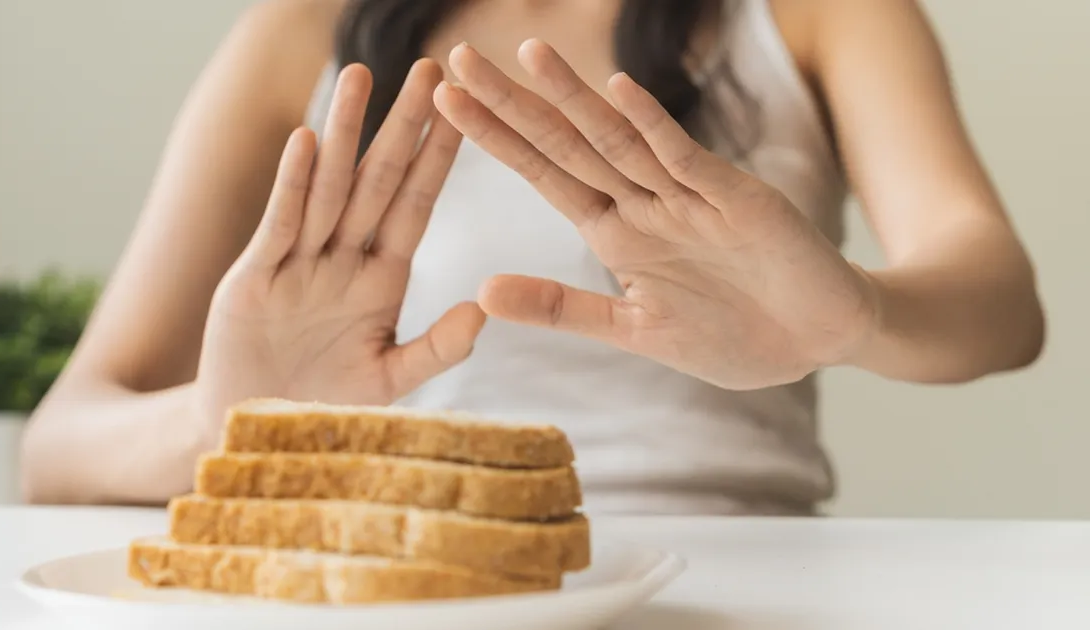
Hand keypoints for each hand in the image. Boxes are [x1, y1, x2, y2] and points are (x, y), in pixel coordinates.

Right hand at [195, 59, 484, 437]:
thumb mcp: (389, 381)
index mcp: (382, 279)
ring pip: (329, 188)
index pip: (416, 206)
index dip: (437, 159)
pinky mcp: (256, 278)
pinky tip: (308, 141)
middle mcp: (344, 260)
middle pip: (378, 181)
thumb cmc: (326, 406)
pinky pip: (280, 224)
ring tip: (361, 76)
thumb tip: (481, 308)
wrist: (258, 433)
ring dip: (346, 133)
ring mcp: (299, 264)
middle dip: (403, 127)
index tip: (463, 112)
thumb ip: (436, 349)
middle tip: (429, 68)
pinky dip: (293, 184)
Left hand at [434, 41, 878, 389]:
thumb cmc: (733, 336)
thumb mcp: (633, 331)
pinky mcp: (737, 200)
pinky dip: (654, 128)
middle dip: (513, 103)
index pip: (543, 174)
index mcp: (616, 233)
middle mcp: (644, 203)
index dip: (495, 139)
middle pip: (567, 144)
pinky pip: (687, 159)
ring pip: (619, 139)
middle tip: (457, 59)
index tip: (444, 104)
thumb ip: (562, 309)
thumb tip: (480, 292)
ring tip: (528, 55)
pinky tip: (617, 92)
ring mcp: (689, 196)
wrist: (819, 339)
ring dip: (574, 99)